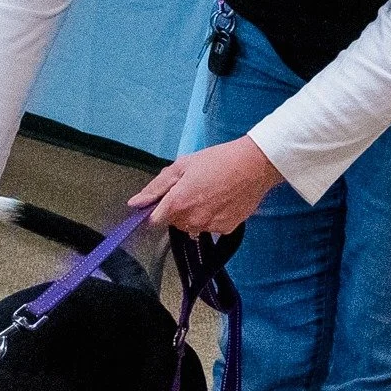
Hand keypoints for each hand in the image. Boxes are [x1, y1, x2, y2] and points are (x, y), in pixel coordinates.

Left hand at [129, 136, 284, 235]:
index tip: (164, 200)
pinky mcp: (225, 230)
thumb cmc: (217, 160)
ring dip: (194, 214)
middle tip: (193, 188)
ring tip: (209, 193)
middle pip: (174, 222)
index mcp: (177, 204)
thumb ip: (156, 187)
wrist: (254, 165)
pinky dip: (212, 217)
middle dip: (178, 208)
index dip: (156, 210)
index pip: (153, 221)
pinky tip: (221, 201)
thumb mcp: (182, 166)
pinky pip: (210, 227)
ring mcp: (209, 227)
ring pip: (192, 226)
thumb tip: (135, 203)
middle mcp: (191, 220)